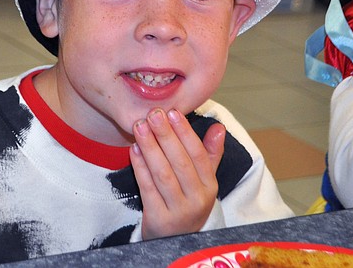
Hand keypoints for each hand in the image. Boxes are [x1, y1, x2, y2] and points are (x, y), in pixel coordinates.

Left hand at [130, 108, 224, 239]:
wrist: (174, 241)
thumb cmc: (187, 203)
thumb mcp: (204, 181)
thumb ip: (210, 154)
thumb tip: (219, 127)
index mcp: (210, 186)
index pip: (199, 155)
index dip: (185, 132)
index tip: (173, 112)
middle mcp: (198, 200)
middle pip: (180, 162)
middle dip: (165, 135)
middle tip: (153, 114)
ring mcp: (179, 211)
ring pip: (163, 174)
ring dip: (150, 147)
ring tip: (140, 127)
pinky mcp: (159, 219)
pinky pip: (148, 188)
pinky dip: (140, 167)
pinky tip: (134, 149)